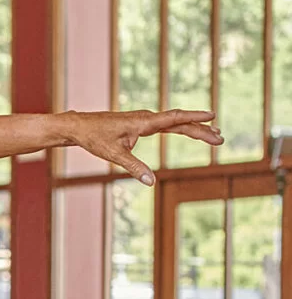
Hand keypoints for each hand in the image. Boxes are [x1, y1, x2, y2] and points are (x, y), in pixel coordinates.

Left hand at [62, 109, 222, 185]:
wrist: (78, 127)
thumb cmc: (94, 138)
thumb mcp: (114, 155)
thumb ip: (134, 167)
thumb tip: (151, 182)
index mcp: (142, 122)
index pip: (174, 118)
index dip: (194, 118)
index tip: (212, 116)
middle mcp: (145, 118)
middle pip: (179, 123)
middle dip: (200, 130)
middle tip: (221, 138)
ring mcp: (143, 120)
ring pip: (174, 123)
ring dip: (193, 128)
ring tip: (213, 134)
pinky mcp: (139, 124)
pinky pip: (165, 125)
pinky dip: (180, 128)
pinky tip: (190, 130)